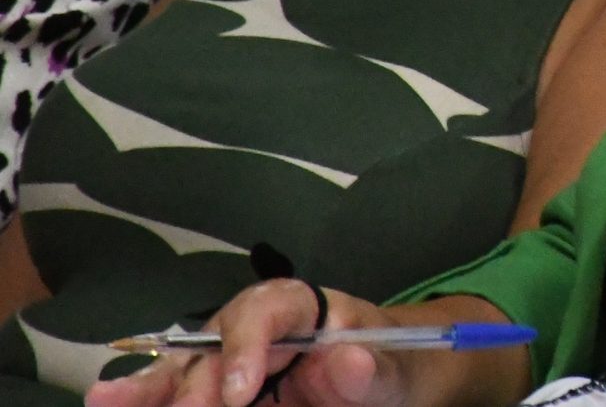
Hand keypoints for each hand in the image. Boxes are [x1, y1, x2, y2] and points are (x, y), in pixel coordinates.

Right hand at [85, 281, 398, 406]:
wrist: (396, 382)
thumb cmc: (400, 369)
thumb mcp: (401, 373)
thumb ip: (375, 371)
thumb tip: (346, 361)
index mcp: (308, 308)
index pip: (271, 307)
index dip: (247, 344)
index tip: (239, 392)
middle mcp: (261, 329)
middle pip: (216, 342)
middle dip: (197, 382)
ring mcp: (236, 363)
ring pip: (185, 367)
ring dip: (148, 387)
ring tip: (106, 400)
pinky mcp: (224, 394)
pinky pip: (185, 394)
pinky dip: (153, 401)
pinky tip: (111, 403)